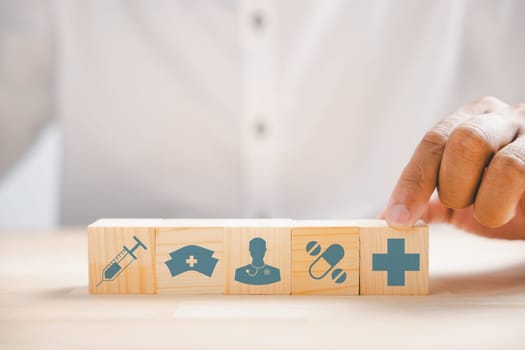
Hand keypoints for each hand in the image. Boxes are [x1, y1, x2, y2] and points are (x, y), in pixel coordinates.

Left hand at [385, 96, 524, 238]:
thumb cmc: (504, 196)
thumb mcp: (462, 199)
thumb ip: (426, 204)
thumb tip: (384, 219)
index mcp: (470, 120)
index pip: (433, 142)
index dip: (413, 182)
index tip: (398, 219)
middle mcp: (503, 118)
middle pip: (465, 141)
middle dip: (454, 186)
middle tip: (459, 207)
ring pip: (507, 165)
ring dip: (489, 203)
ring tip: (492, 214)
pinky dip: (511, 206)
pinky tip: (518, 213)